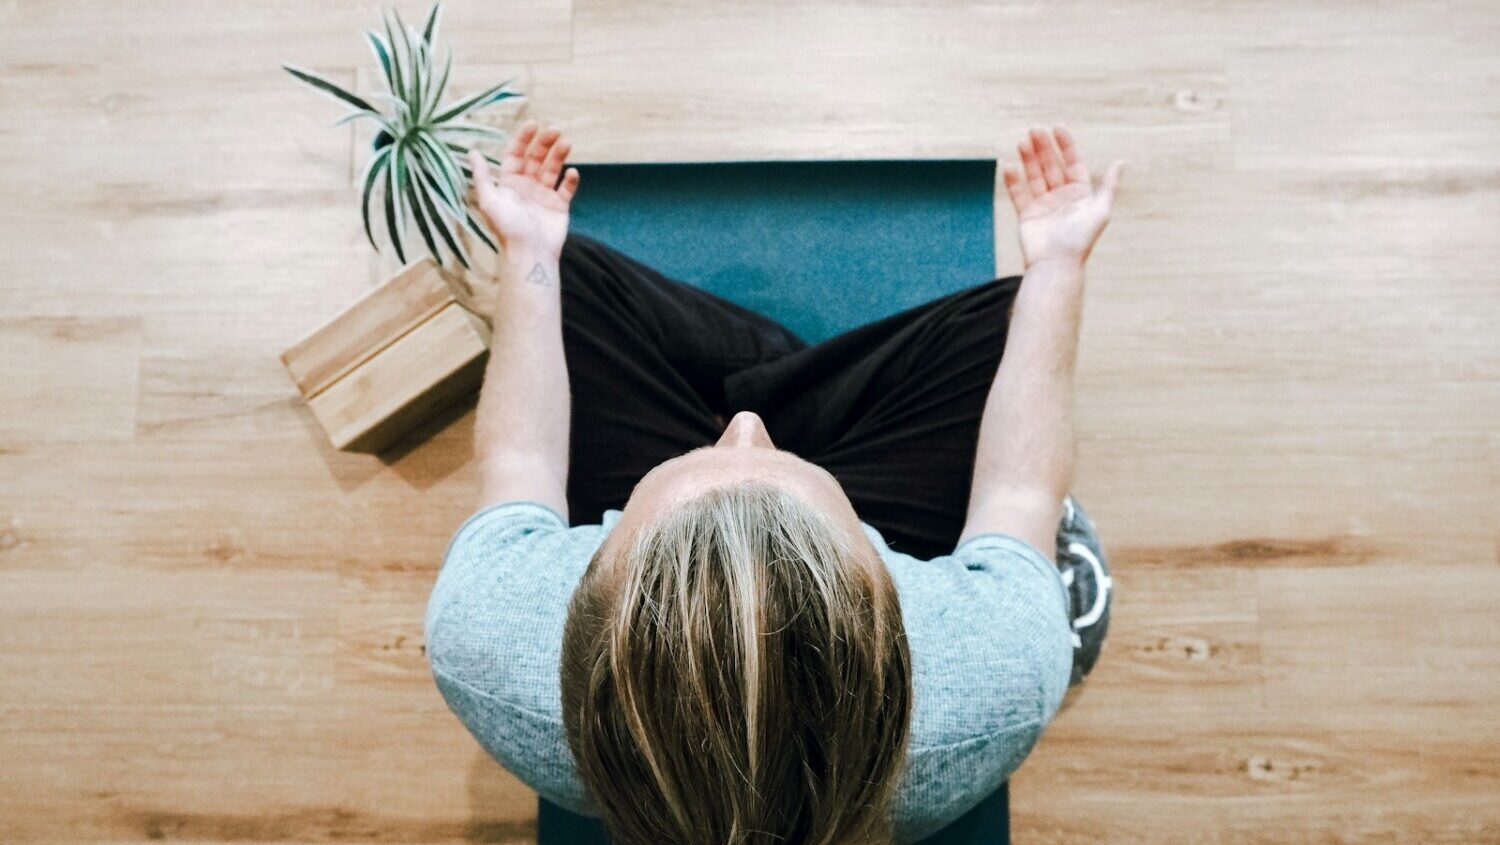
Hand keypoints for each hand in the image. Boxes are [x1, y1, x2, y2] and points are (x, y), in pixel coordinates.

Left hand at [468, 119, 580, 261]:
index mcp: (509, 183)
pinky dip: (570, 179)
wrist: (529, 254)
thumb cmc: (507, 229)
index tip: (533, 124)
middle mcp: (526, 186)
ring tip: (567, 143)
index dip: (524, 138)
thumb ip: (482, 176)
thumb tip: (472, 151)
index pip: (517, 154)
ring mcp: (544, 196)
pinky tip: (572, 172)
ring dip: (559, 155)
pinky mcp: (559, 207)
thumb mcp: (489, 200)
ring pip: (553, 169)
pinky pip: (566, 188)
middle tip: (555, 130)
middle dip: (545, 143)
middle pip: (536, 158)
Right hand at [1003, 127, 1121, 267]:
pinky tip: (1009, 167)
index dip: (1065, 145)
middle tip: (1034, 130)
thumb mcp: (1100, 211)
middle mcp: (1062, 197)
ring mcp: (1043, 205)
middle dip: (1043, 148)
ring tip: (1021, 142)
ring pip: (1034, 176)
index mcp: (1080, 194)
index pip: (1073, 163)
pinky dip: (1013, 181)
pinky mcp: (1027, 215)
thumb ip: (1109, 186)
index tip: (1057, 128)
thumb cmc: (1080, 240)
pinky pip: (1018, 194)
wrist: (1056, 265)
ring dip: (1028, 159)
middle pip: (1052, 165)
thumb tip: (1121, 162)